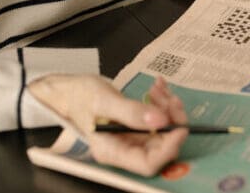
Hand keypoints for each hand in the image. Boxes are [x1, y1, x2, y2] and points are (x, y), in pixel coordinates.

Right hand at [28, 74, 186, 175]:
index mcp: (113, 151)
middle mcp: (125, 148)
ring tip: (159, 89)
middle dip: (171, 121)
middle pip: (161, 146)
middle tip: (170, 98)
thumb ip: (131, 112)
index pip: (148, 163)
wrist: (69, 89)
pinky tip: (158, 86)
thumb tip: (160, 121)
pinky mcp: (138, 125)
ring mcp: (133, 137)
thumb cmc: (79, 96)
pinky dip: (163, 101)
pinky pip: (159, 118)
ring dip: (168, 108)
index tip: (179, 126)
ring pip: (164, 130)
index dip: (169, 148)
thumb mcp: (103, 100)